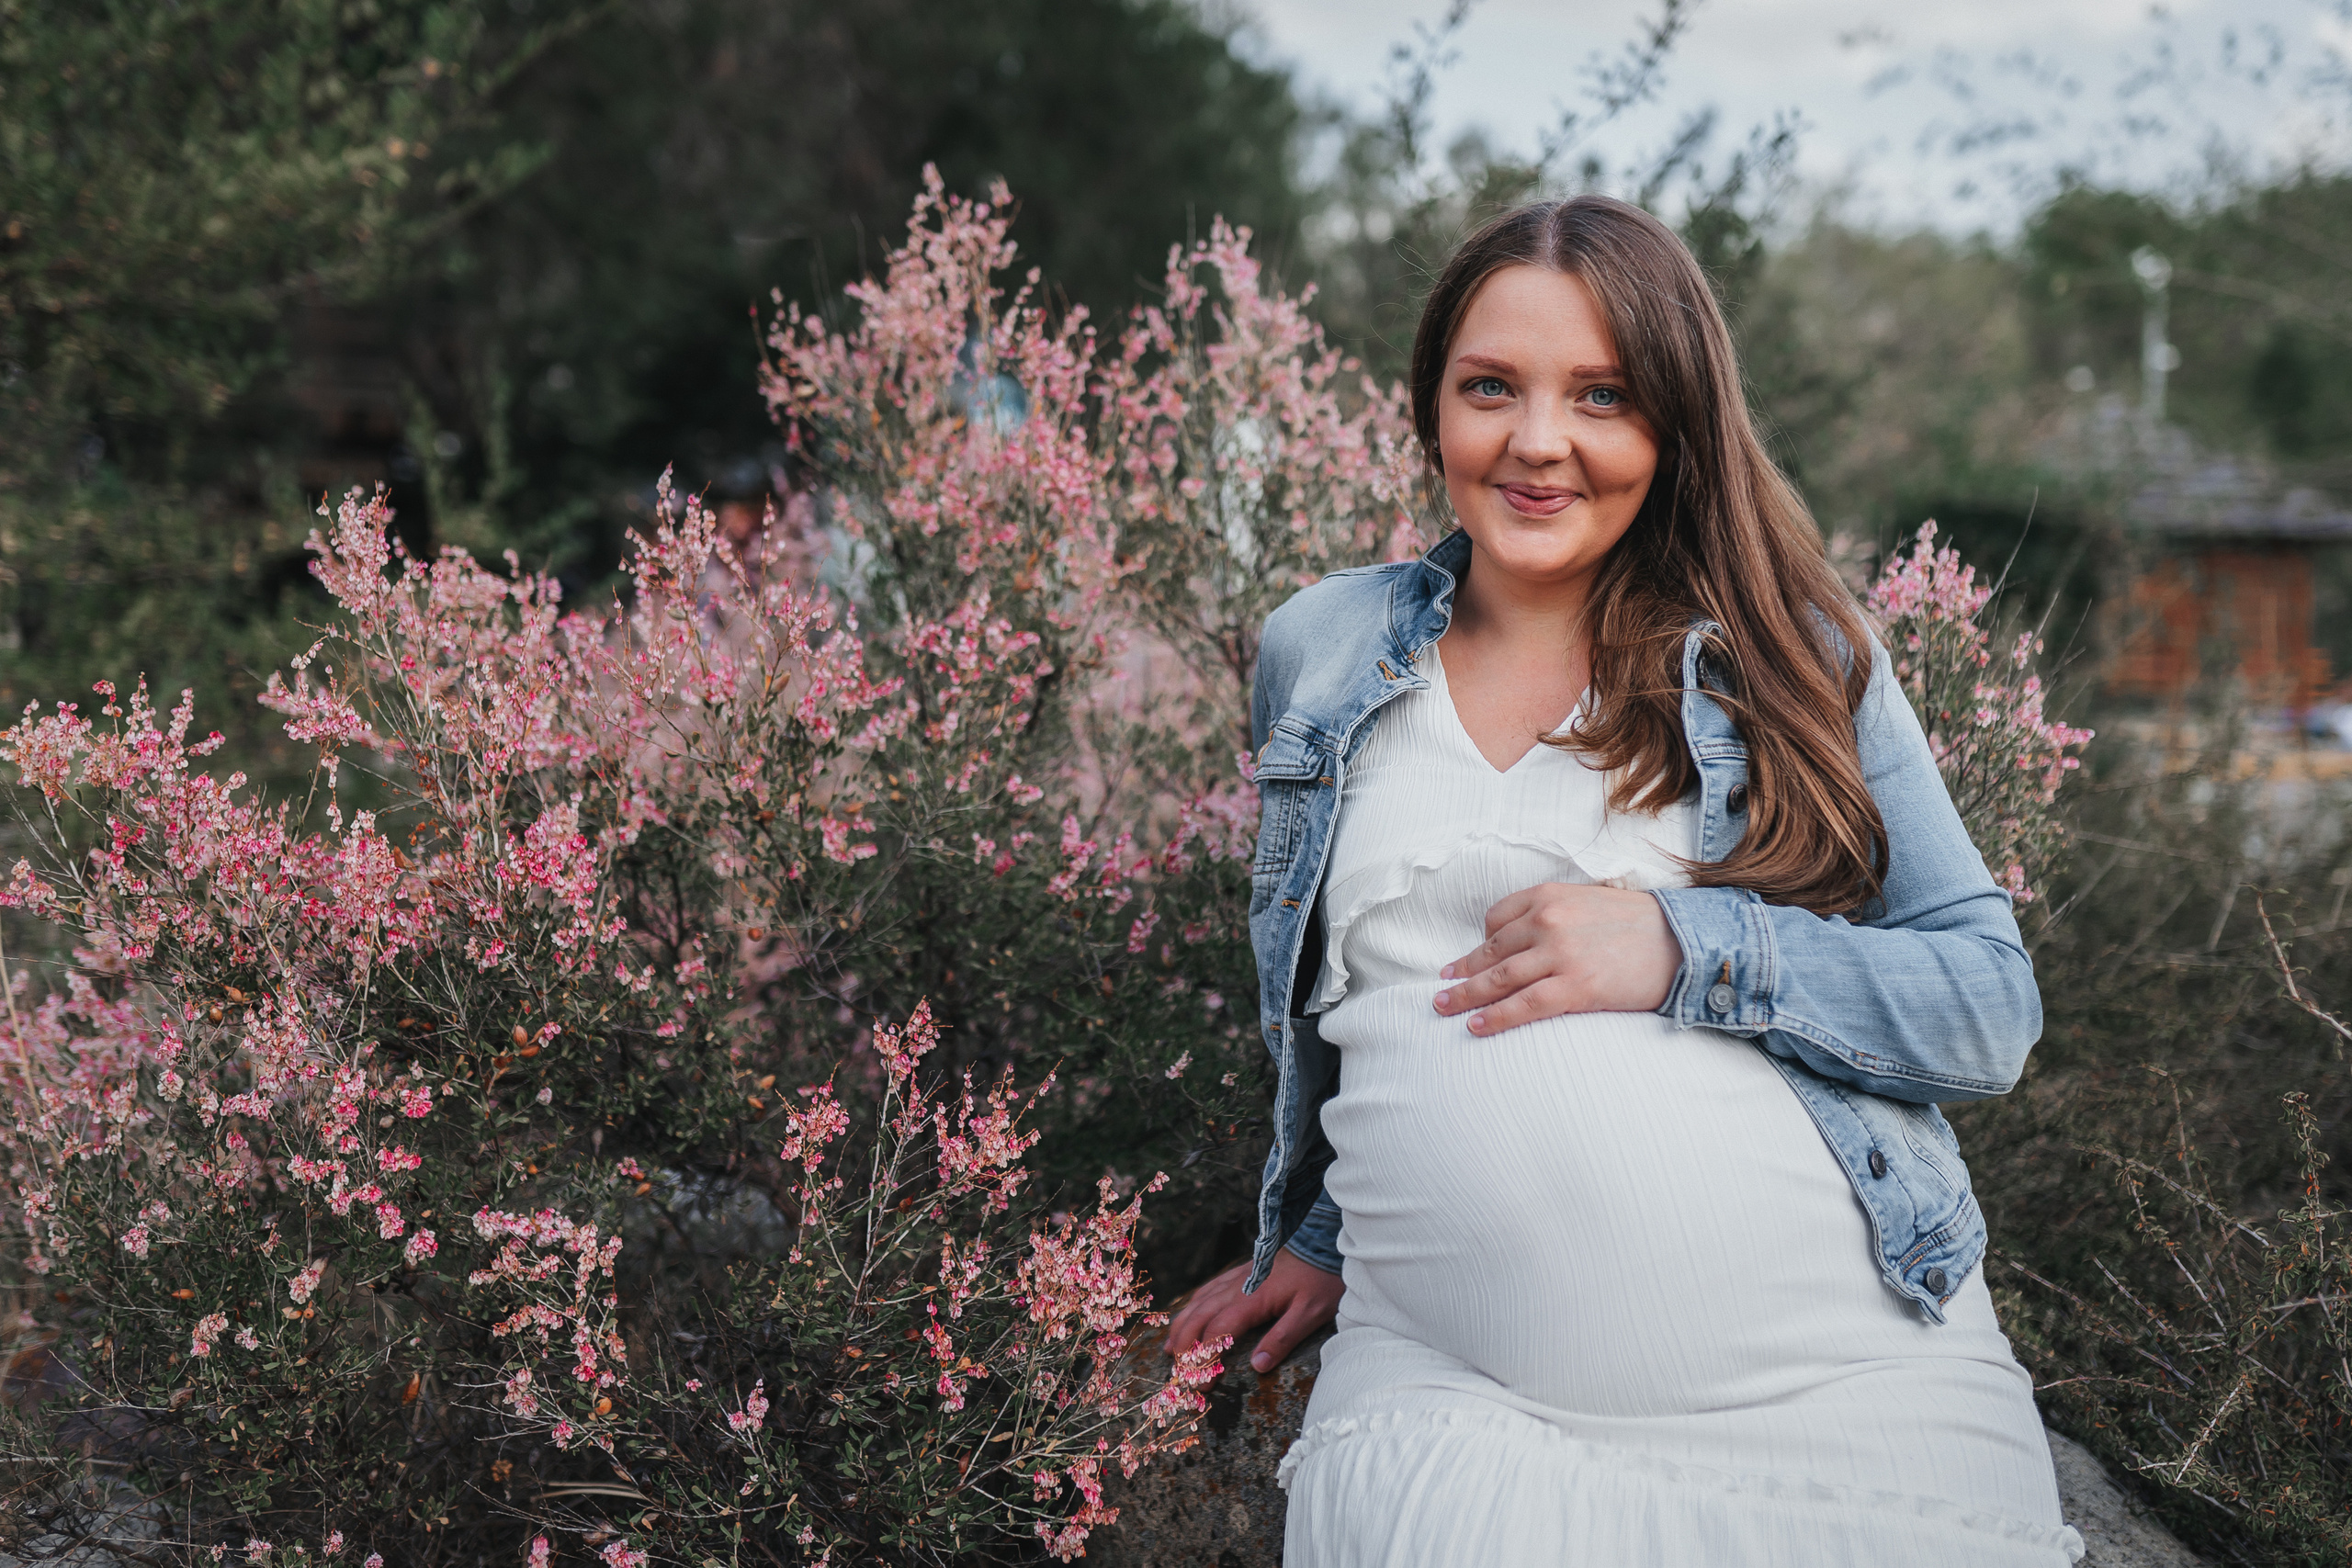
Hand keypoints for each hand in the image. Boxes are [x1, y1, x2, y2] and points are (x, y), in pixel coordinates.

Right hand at [1167, 1249, 1343, 1373]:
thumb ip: (1283, 1338)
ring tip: (1171, 1350)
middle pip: (1199, 1317)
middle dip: (1184, 1346)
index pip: (1218, 1333)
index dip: (1206, 1360)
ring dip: (1182, 1327)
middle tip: (1178, 1372)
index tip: (1202, 1385)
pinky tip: (1189, 1313)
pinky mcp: (1241, 1272)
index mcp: (1251, 1300)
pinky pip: (1208, 1289)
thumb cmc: (1319, 1278)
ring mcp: (1237, 1278)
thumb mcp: (1310, 1313)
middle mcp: (1237, 1288)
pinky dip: (1193, 1305)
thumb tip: (1258, 1366)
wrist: (1322, 1240)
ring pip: (1198, 1303)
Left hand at [1433, 882, 1681, 1034]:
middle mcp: (1548, 920)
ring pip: (1498, 978)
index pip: (1497, 918)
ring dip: (1465, 995)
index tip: (1473, 958)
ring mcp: (1559, 954)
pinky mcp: (1575, 987)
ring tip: (1443, 1006)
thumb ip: (1554, 912)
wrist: (1682, 942)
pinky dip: (1495, 1017)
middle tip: (1441, 985)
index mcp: (1550, 894)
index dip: (1483, 941)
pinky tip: (1476, 1025)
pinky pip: (1523, 1005)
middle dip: (1462, 970)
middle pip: (1491, 950)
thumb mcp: (1589, 900)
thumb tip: (1521, 936)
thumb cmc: (1639, 924)